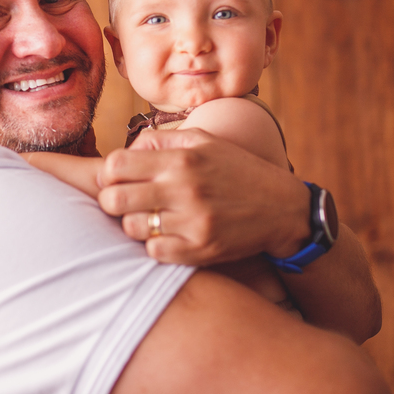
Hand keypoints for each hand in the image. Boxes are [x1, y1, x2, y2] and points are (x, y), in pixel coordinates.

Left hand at [96, 128, 311, 264]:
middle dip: (113, 201)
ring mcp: (192, 221)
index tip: (119, 180)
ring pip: (130, 228)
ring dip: (136, 224)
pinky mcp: (200, 249)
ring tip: (151, 219)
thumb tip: (124, 152)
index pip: (116, 165)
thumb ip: (161, 141)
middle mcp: (184, 188)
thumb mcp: (205, 141)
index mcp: (182, 158)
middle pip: (113, 199)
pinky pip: (153, 252)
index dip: (109, 174)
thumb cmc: (238, 171)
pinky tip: (169, 236)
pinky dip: (155, 245)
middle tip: (127, 203)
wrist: (284, 208)